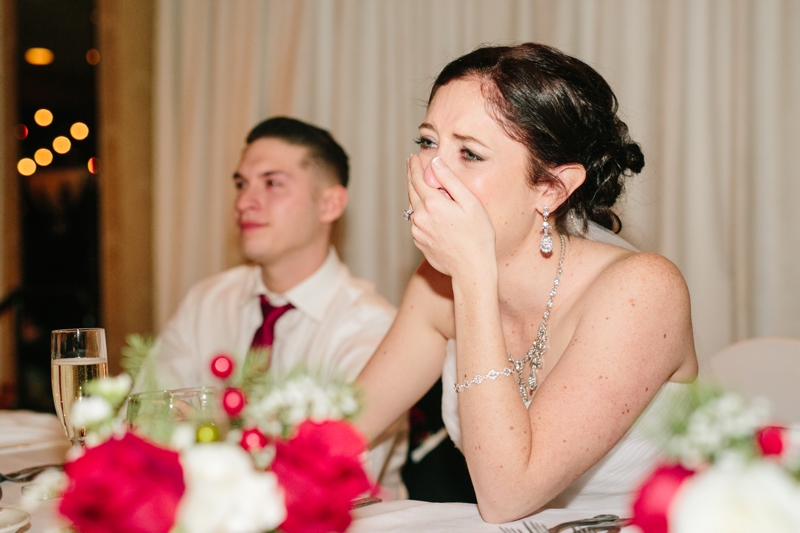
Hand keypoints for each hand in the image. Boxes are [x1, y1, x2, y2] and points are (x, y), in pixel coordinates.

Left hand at [406, 155, 495, 278]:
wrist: (472, 269)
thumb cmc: (477, 235)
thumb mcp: (470, 203)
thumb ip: (450, 180)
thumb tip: (436, 163)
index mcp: (432, 204)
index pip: (417, 179)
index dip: (415, 166)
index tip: (413, 157)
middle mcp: (420, 217)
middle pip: (411, 192)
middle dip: (412, 177)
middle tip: (412, 165)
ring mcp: (418, 232)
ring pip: (414, 208)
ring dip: (416, 196)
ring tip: (423, 187)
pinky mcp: (420, 243)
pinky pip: (418, 223)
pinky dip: (422, 214)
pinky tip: (431, 214)